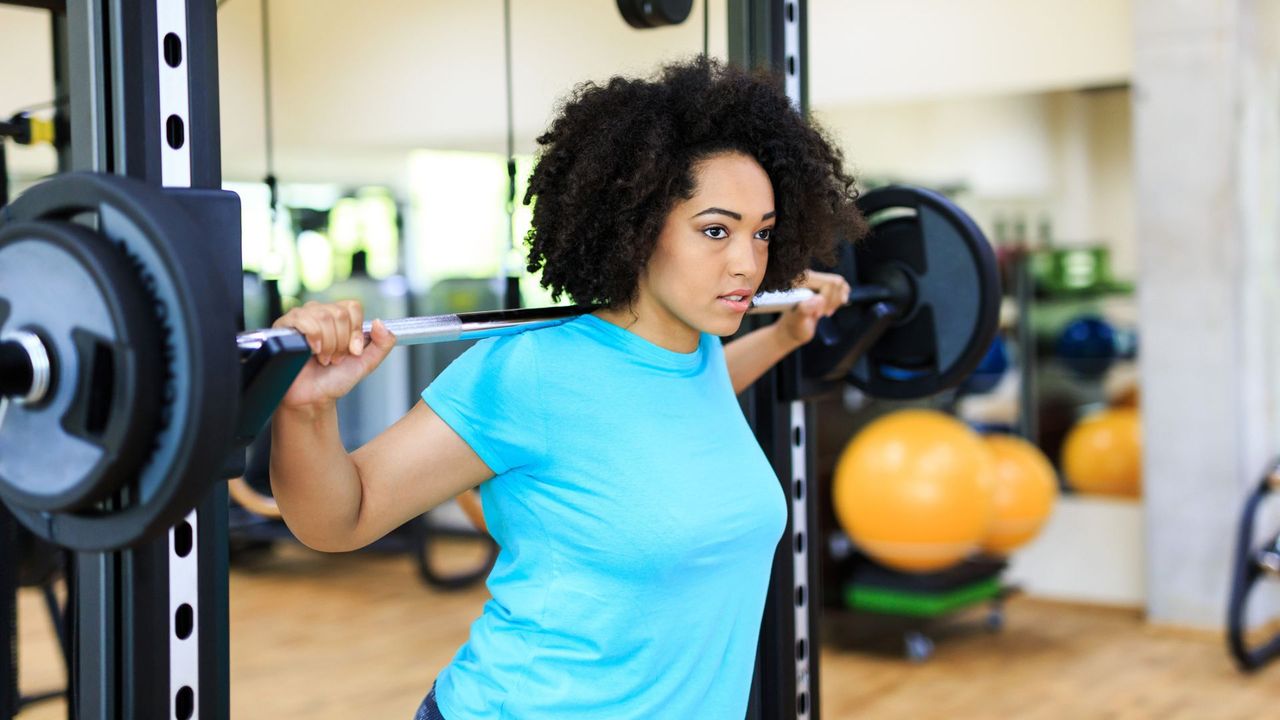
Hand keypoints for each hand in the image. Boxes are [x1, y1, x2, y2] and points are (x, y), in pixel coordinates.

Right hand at [273, 300, 396, 409]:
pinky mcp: (285, 326)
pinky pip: (303, 319)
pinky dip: (313, 338)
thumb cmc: (335, 380)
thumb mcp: (367, 362)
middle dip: (341, 342)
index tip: (353, 351)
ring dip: (328, 344)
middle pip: (339, 313)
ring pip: (323, 316)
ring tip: (323, 358)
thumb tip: (380, 323)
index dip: (355, 331)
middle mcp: (320, 313)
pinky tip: (311, 352)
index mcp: (339, 318)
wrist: (314, 397)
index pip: (352, 307)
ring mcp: (302, 318)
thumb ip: (383, 344)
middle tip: (335, 358)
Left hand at [775, 269, 850, 346]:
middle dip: (832, 302)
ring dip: (837, 301)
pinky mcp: (821, 283)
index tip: (817, 315)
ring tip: (824, 312)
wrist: (793, 329)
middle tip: (821, 314)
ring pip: (840, 283)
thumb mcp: (797, 321)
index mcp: (799, 281)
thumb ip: (804, 310)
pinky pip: (841, 285)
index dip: (827, 300)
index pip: (827, 284)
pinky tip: (829, 308)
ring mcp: (815, 278)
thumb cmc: (794, 327)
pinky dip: (839, 299)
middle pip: (836, 282)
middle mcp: (806, 276)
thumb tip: (819, 298)